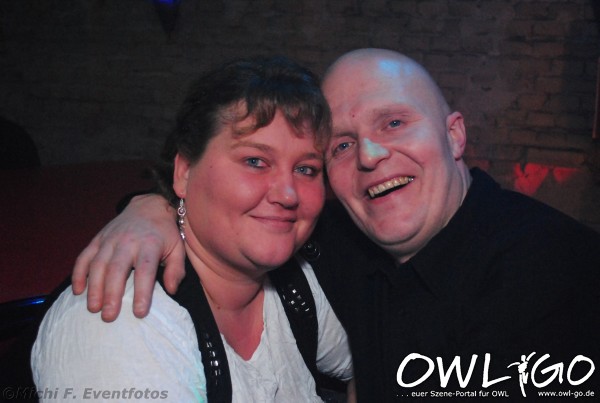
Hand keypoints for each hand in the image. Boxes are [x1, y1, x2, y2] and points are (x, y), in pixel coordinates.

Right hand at [72, 194, 184, 321]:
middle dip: (111, 294)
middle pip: (117, 269)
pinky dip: (78, 273)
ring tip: (93, 308)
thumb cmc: (164, 233)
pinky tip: (77, 291)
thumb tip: (171, 290)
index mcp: (150, 244)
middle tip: (109, 316)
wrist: (148, 206)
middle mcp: (128, 241)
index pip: (145, 270)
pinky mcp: (98, 239)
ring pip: (98, 264)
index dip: (142, 292)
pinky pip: (84, 256)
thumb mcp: (178, 248)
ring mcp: (109, 239)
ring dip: (94, 287)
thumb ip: (176, 269)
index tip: (139, 312)